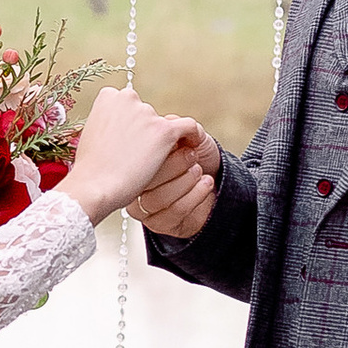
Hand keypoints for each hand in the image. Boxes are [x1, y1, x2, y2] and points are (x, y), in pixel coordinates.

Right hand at [62, 86, 206, 226]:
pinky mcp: (164, 131)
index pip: (128, 103)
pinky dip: (192, 136)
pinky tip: (190, 148)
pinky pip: (189, 127)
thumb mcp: (91, 135)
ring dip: (161, 140)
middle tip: (140, 154)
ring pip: (164, 124)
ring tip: (153, 162)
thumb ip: (108, 124)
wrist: (94, 186)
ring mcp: (147, 114)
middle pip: (147, 112)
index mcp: (108, 96)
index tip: (129, 138)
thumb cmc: (91, 168)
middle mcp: (129, 98)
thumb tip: (118, 129)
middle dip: (145, 131)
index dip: (130, 123)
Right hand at [129, 123, 221, 239]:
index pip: (135, 159)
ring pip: (157, 199)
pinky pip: (174, 212)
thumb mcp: (190, 139)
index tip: (181, 142)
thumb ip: (179, 129)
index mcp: (134, 163)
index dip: (159, 151)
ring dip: (184, 182)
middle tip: (192, 156)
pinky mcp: (159, 225)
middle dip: (173, 167)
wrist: (215, 182)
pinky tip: (206, 183)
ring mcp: (143, 209)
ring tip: (199, 171)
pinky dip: (194, 195)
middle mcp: (132, 187)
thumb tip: (169, 123)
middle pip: (142, 181)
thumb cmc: (197, 157)